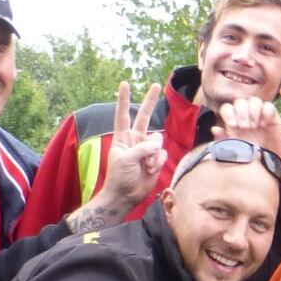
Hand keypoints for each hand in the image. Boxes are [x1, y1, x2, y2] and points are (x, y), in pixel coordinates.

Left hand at [79, 79, 166, 221]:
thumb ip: (141, 148)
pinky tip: (149, 170)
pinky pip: (162, 154)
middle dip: (150, 101)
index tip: (124, 84)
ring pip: (157, 141)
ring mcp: (146, 149)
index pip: (123, 115)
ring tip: (144, 166)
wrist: (125, 196)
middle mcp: (135, 140)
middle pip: (145, 117)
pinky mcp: (155, 159)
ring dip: (153, 155)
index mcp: (122, 137)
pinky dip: (157, 162)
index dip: (124, 100)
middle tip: (156, 85)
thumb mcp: (125, 159)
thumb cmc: (119, 176)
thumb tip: (157, 143)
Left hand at [216, 96, 280, 154]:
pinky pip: (268, 106)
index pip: (227, 108)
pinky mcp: (270, 114)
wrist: (266, 159)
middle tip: (245, 127)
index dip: (228, 114)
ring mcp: (258, 112)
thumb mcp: (234, 148)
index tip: (233, 125)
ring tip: (255, 126)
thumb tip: (214, 129)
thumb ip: (223, 139)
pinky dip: (266, 113)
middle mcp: (245, 113)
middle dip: (241, 113)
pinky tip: (265, 124)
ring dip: (254, 112)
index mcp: (233, 119)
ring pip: (254, 100)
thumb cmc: (248, 152)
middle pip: (240, 102)